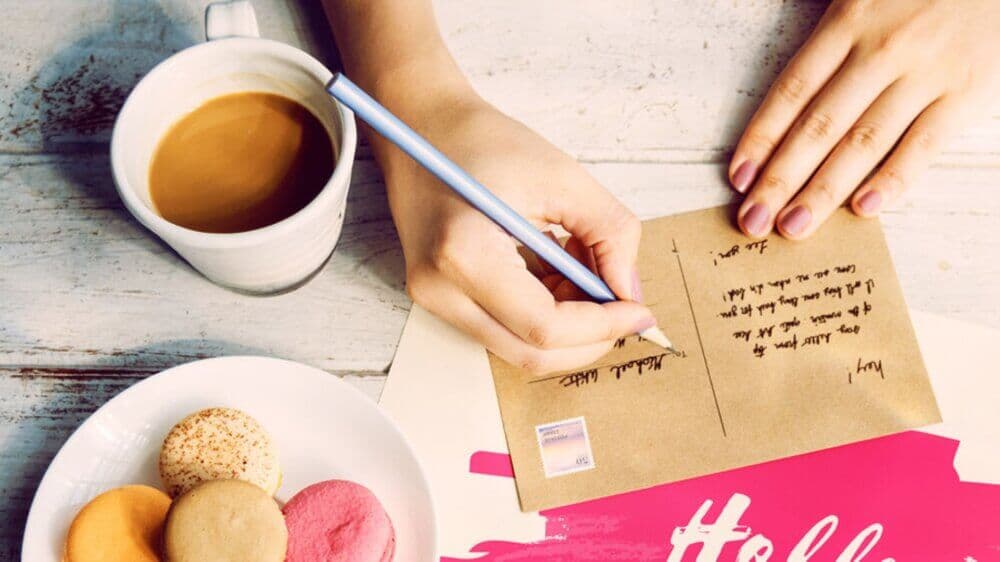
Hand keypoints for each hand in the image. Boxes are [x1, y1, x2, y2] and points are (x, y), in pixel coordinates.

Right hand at [380, 92, 655, 373]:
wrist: (421, 127)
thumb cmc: (482, 141)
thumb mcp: (563, 176)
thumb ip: (610, 234)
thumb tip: (629, 293)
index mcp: (465, 254)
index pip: (544, 326)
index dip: (601, 327)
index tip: (638, 312)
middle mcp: (440, 289)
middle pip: (530, 352)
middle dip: (588, 337)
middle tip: (622, 304)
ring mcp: (432, 298)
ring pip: (518, 345)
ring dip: (566, 323)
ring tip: (580, 266)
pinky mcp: (437, 296)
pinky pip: (501, 326)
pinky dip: (541, 311)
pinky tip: (554, 268)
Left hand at [729, 0, 999, 237]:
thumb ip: (829, 43)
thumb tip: (789, 104)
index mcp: (848, 22)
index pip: (792, 91)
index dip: (761, 138)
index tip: (738, 180)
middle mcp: (881, 50)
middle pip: (819, 125)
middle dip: (780, 179)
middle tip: (753, 221)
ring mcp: (925, 72)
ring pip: (863, 141)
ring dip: (823, 190)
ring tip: (793, 226)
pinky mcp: (967, 90)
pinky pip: (924, 142)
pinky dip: (893, 178)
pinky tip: (863, 208)